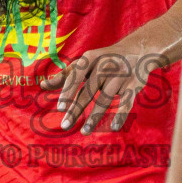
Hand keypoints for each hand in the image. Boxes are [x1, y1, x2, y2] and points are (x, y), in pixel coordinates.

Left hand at [41, 44, 164, 133]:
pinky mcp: (133, 85)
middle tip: (65, 125)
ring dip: (94, 117)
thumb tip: (43, 86)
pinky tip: (113, 127)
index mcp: (90, 59)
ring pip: (105, 99)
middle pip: (88, 91)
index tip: (59, 108)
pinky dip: (121, 115)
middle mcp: (105, 66)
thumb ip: (65, 74)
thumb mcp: (86, 62)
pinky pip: (127, 102)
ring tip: (84, 131)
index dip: (67, 91)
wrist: (138, 50)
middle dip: (76, 109)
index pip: (76, 76)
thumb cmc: (105, 59)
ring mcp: (120, 76)